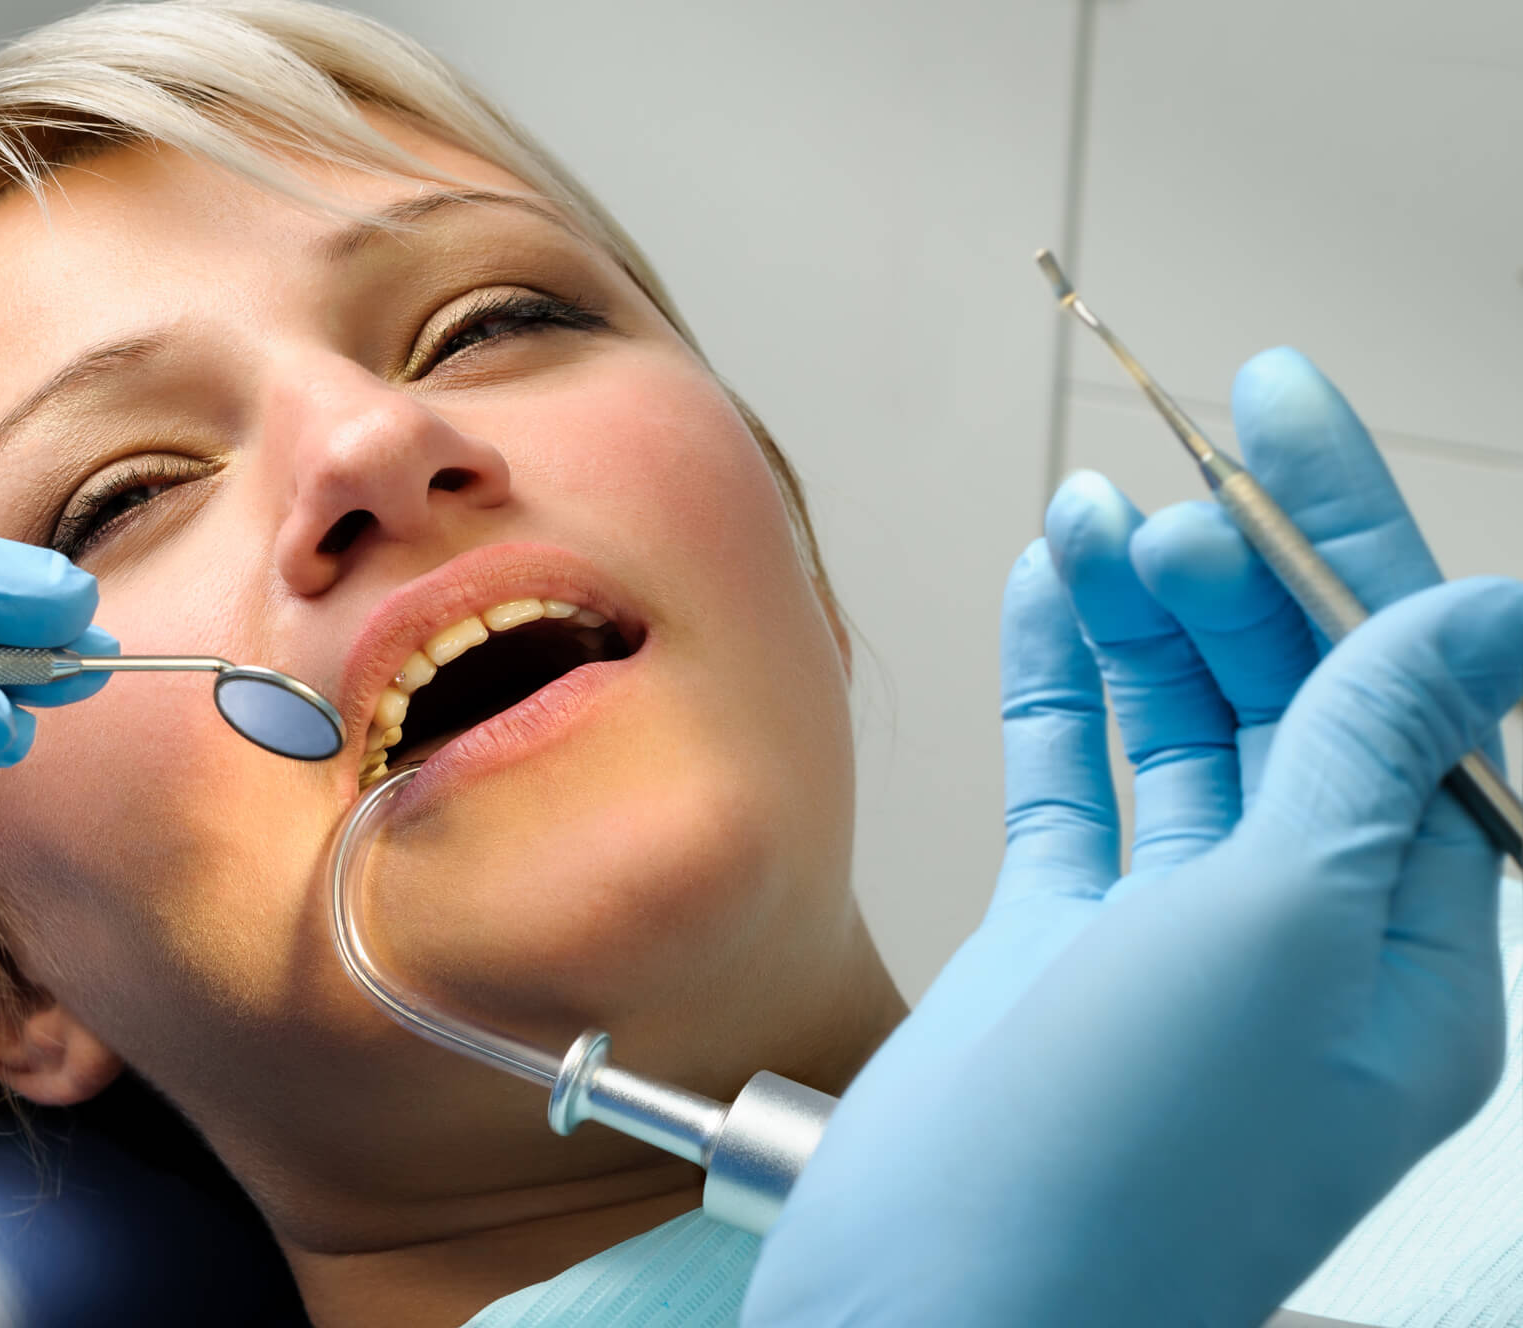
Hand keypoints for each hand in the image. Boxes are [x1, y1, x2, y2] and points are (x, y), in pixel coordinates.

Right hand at [746, 349, 1518, 1324]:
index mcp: (1409, 947)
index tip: (1281, 412)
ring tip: (1085, 520)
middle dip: (1230, 579)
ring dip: (1133, 619)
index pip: (1404, 694)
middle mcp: (1302, 936)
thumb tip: (1485, 610)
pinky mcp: (1059, 945)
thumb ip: (1372, 753)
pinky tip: (1041, 604)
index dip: (1351, 542)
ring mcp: (1171, 940)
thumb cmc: (1122, 1168)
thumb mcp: (1282, 930)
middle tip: (1165, 483)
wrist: (934, 1301)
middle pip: (1285, 702)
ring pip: (1173, 733)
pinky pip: (1073, 785)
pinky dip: (1057, 687)